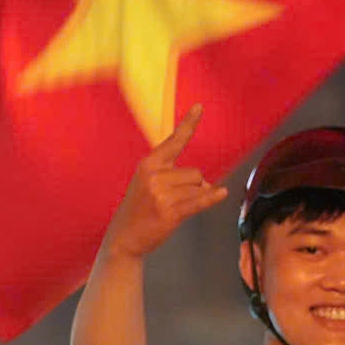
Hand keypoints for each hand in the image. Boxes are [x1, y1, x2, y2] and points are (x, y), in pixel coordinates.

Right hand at [101, 108, 220, 260]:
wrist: (123, 238)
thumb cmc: (139, 210)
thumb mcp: (146, 183)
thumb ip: (170, 173)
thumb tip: (207, 182)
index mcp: (148, 165)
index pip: (174, 141)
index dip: (189, 123)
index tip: (200, 106)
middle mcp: (154, 176)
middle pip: (196, 172)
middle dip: (194, 186)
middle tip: (174, 200)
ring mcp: (161, 195)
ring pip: (199, 188)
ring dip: (196, 198)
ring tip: (175, 208)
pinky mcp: (170, 212)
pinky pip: (199, 201)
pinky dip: (212, 198)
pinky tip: (221, 194)